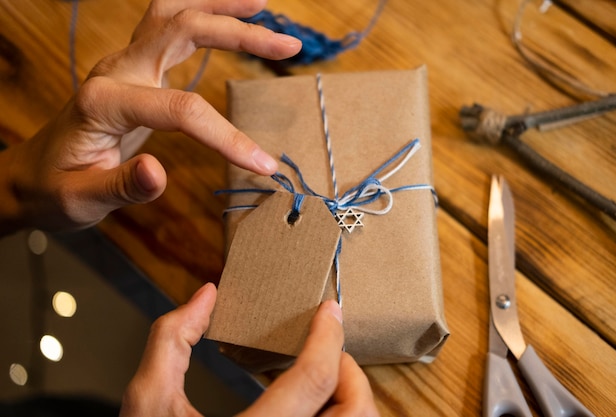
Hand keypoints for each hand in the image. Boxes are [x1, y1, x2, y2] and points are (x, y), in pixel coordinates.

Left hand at [0, 0, 300, 233]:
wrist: (30, 176)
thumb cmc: (54, 189)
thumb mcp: (81, 199)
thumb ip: (121, 186)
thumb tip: (159, 175)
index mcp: (104, 102)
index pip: (182, 111)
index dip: (227, 136)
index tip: (263, 164)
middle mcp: (115, 72)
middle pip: (182, 30)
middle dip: (238, 35)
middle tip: (287, 45)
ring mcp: (124, 65)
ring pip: (174, 14)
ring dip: (220, 6)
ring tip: (263, 5)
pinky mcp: (133, 70)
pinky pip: (169, 27)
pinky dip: (203, 14)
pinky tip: (229, 16)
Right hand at [120, 283, 378, 416]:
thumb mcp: (148, 403)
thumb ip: (171, 341)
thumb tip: (207, 297)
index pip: (314, 378)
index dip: (327, 336)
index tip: (327, 310)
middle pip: (354, 411)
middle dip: (347, 370)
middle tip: (323, 350)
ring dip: (346, 397)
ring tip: (315, 380)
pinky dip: (336, 415)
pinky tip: (306, 407)